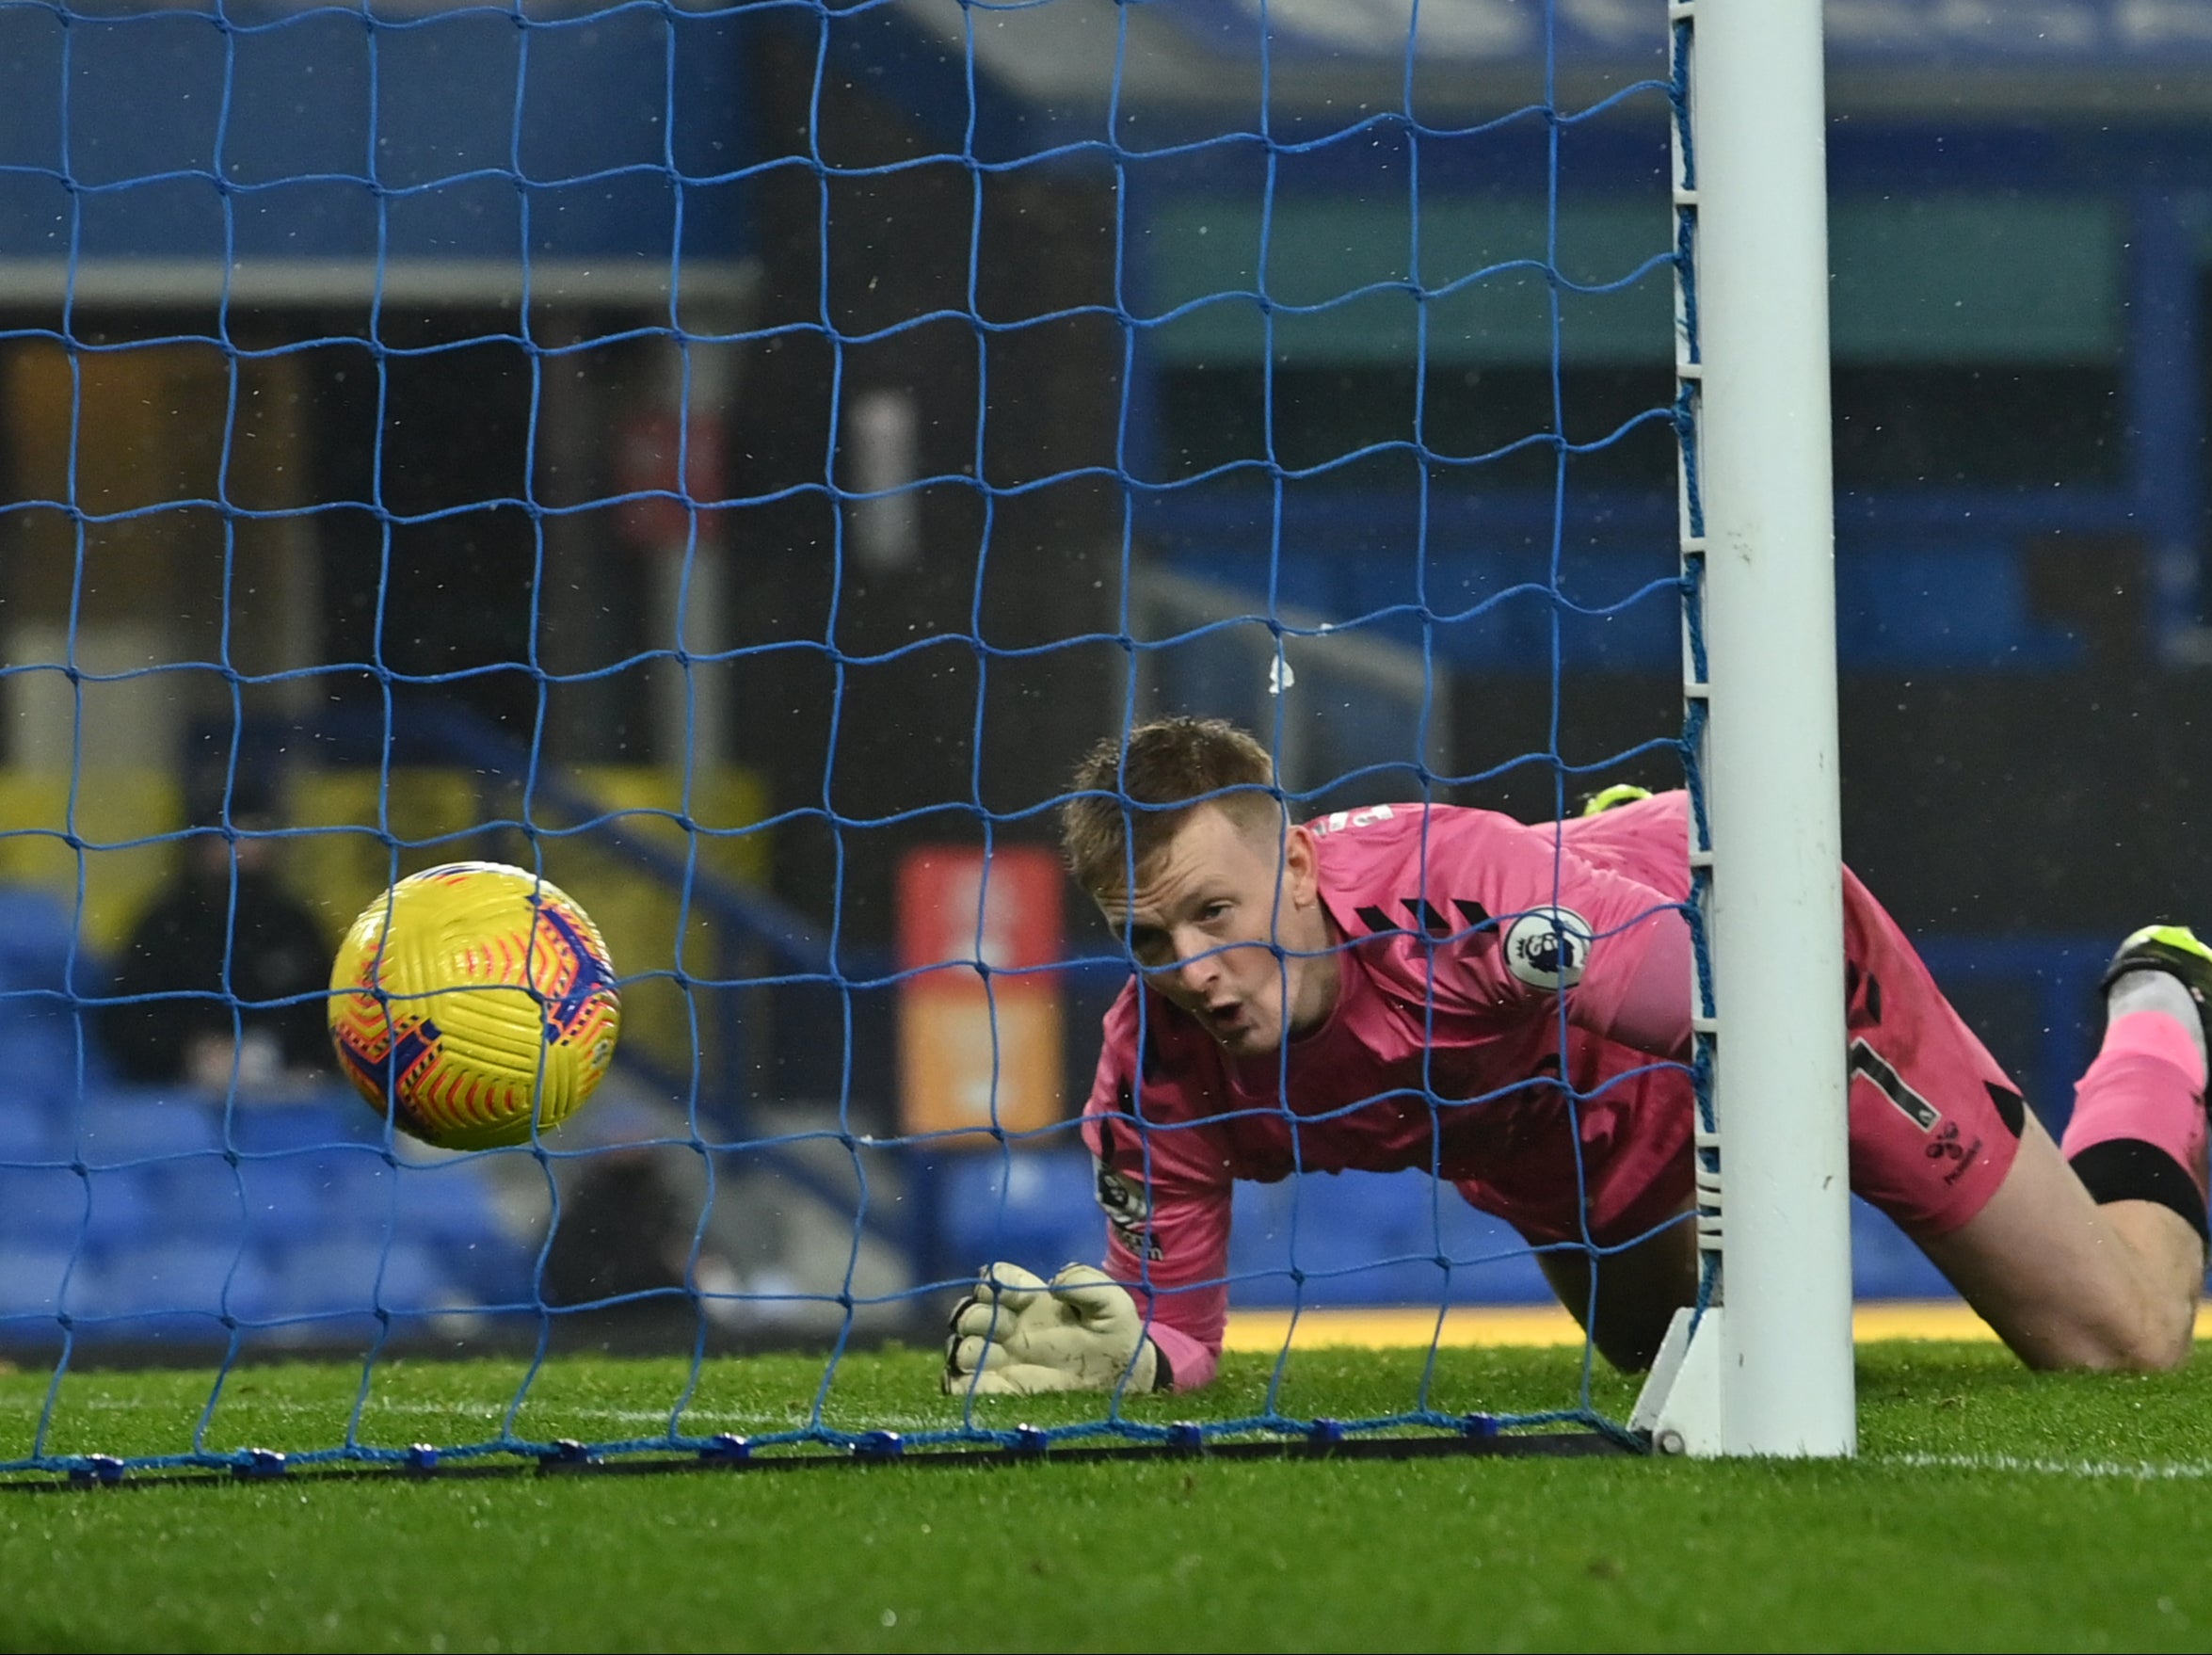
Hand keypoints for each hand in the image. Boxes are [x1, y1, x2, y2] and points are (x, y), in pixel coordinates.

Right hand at [942, 1262, 1160, 1394]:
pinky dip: (960, 1385)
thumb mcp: (1111, 1301)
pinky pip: (963, 1386)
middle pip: (967, 1312)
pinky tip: (975, 1385)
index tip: (1018, 1297)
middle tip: (1003, 1330)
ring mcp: (1002, 1359)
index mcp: (1030, 1299)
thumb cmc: (1116, 1333)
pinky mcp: (1002, 1391)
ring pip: (958, 1347)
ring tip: (988, 1358)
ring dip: (965, 1349)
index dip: (997, 1282)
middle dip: (975, 1316)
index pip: (995, 1279)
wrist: (1124, 1378)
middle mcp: (1009, 1326)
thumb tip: (1053, 1283)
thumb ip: (1087, 1282)